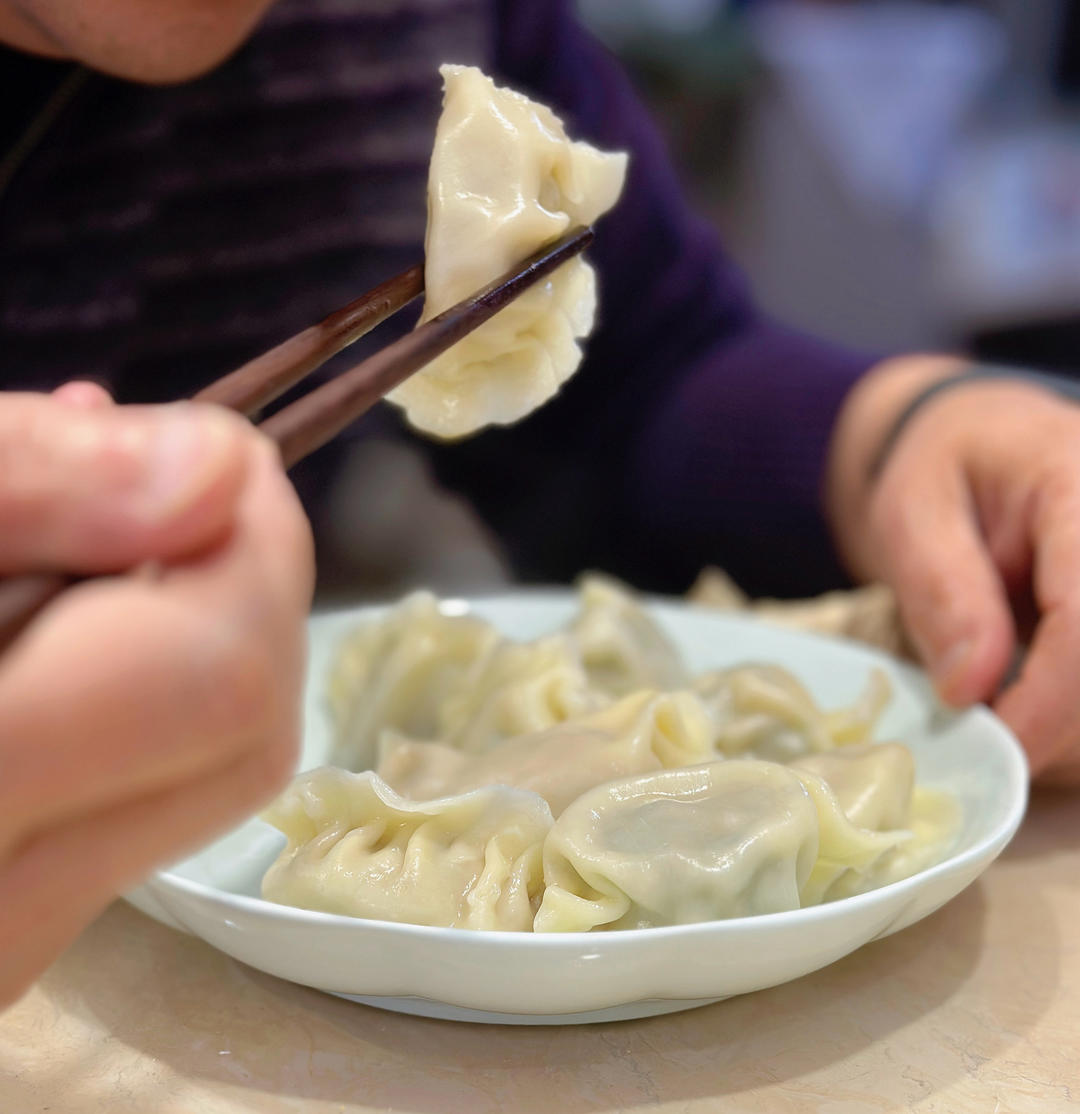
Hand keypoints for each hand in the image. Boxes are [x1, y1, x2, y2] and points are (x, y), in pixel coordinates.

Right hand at [0, 387, 313, 1006]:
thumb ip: (19, 484)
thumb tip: (216, 473)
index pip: (222, 684)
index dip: (260, 550)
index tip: (228, 450)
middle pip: (242, 739)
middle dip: (240, 589)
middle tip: (164, 480)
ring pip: (202, 778)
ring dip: (188, 635)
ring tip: (87, 534)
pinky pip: (129, 805)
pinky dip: (129, 697)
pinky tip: (52, 613)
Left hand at [828, 356, 1079, 784]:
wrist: (982, 442)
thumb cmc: (943, 467)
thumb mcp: (912, 511)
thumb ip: (941, 590)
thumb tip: (970, 689)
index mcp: (1079, 484)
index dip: (1054, 695)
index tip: (1002, 744)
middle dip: (1067, 724)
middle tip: (996, 747)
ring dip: (1075, 728)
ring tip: (1008, 728)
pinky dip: (1077, 716)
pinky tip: (1032, 713)